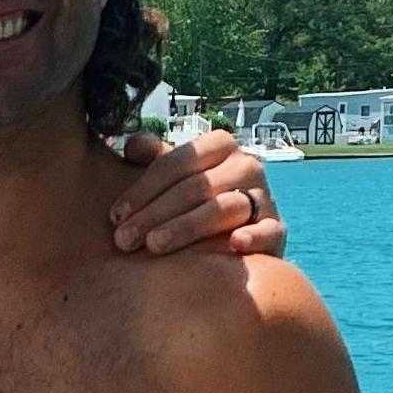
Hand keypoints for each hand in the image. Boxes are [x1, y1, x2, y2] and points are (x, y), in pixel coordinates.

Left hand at [109, 123, 286, 257]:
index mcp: (220, 146)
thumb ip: (154, 159)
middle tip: (123, 240)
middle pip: (196, 186)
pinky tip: (233, 246)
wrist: (237, 241)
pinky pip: (269, 231)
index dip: (143, 188)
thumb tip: (131, 146)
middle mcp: (246, 166)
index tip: (115, 216)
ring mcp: (264, 198)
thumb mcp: (175, 179)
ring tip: (154, 246)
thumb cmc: (195, 205)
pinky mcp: (277, 231)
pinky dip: (253, 237)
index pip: (178, 161)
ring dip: (186, 227)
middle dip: (155, 213)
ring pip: (225, 208)